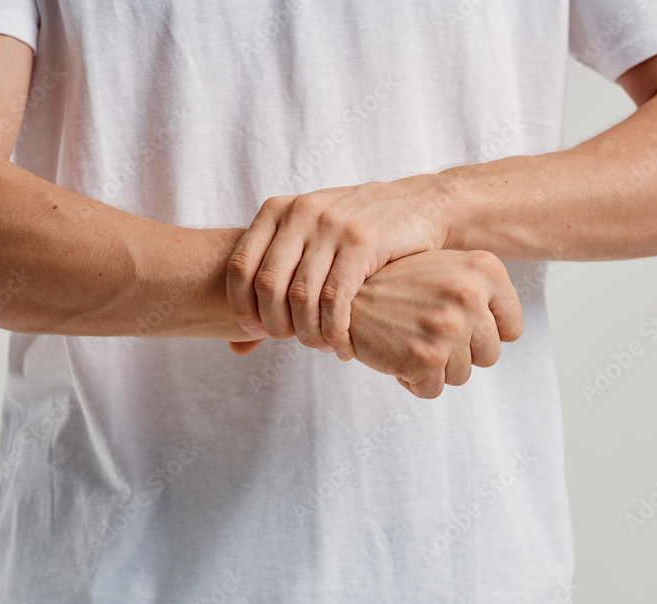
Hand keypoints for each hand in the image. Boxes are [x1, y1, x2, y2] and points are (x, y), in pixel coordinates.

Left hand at [225, 175, 451, 358]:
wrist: (420, 204)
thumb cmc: (358, 233)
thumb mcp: (311, 242)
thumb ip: (276, 284)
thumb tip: (236, 347)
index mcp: (279, 209)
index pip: (239, 265)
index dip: (241, 307)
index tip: (256, 330)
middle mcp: (301, 212)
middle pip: (268, 285)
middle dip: (276, 324)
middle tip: (291, 340)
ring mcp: (332, 225)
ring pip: (302, 296)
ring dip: (308, 332)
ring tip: (319, 344)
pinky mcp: (363, 242)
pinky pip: (335, 298)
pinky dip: (334, 329)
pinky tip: (341, 342)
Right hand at [348, 249, 522, 398]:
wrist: (342, 294)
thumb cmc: (394, 284)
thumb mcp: (445, 267)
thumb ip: (481, 290)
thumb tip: (508, 329)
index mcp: (484, 269)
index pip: (512, 328)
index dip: (485, 334)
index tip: (461, 327)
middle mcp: (470, 295)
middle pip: (489, 355)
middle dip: (460, 353)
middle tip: (427, 333)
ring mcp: (448, 328)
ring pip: (461, 375)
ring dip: (435, 367)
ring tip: (409, 339)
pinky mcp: (425, 358)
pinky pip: (433, 390)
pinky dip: (413, 380)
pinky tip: (396, 354)